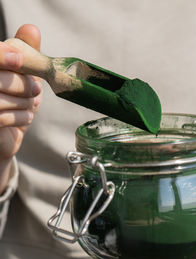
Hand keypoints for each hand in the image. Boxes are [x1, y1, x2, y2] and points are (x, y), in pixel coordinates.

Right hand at [0, 24, 41, 190]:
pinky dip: (21, 117)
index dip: (3, 55)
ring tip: (30, 105)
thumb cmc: (14, 101)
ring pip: (0, 99)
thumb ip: (26, 52)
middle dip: (23, 84)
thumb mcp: (24, 75)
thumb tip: (31, 29)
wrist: (6, 136)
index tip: (19, 60)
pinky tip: (25, 116)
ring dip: (24, 103)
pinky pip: (1, 117)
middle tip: (35, 90)